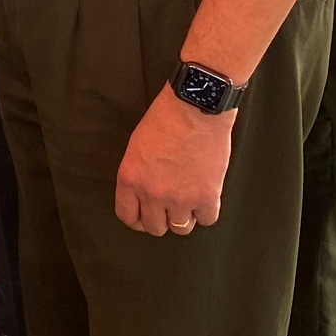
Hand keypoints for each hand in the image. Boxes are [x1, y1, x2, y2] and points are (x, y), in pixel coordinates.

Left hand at [114, 85, 233, 236]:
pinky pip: (207, 220)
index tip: (144, 216)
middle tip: (169, 208)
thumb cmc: (165, 119)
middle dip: (161, 219)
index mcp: (129, 179)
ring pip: (181, 228)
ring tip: (188, 201)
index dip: (137, 219)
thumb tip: (144, 195)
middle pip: (154, 227)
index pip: (128, 216)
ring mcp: (180, 198)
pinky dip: (206, 211)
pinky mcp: (207, 196)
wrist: (194, 107)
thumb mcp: (136, 147)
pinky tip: (205, 197)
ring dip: (184, 216)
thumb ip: (138, 175)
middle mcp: (152, 193)